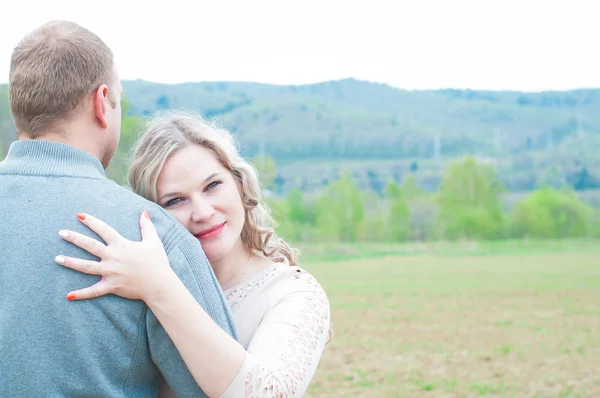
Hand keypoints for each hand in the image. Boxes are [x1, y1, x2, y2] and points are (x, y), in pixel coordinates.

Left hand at [56, 211, 174, 301]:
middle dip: (74, 238)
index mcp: (121, 245)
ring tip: (57, 258)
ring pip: (86, 267)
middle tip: (61, 233)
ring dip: (71, 262)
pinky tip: (68, 295)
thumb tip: (144, 212)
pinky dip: (81, 294)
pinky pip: (93, 291)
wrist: (159, 284)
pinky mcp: (110, 286)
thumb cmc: (157, 262)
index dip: (92, 222)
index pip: (103, 230)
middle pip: (89, 246)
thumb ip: (147, 227)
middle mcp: (112, 257)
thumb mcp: (153, 241)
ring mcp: (110, 272)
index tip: (80, 215)